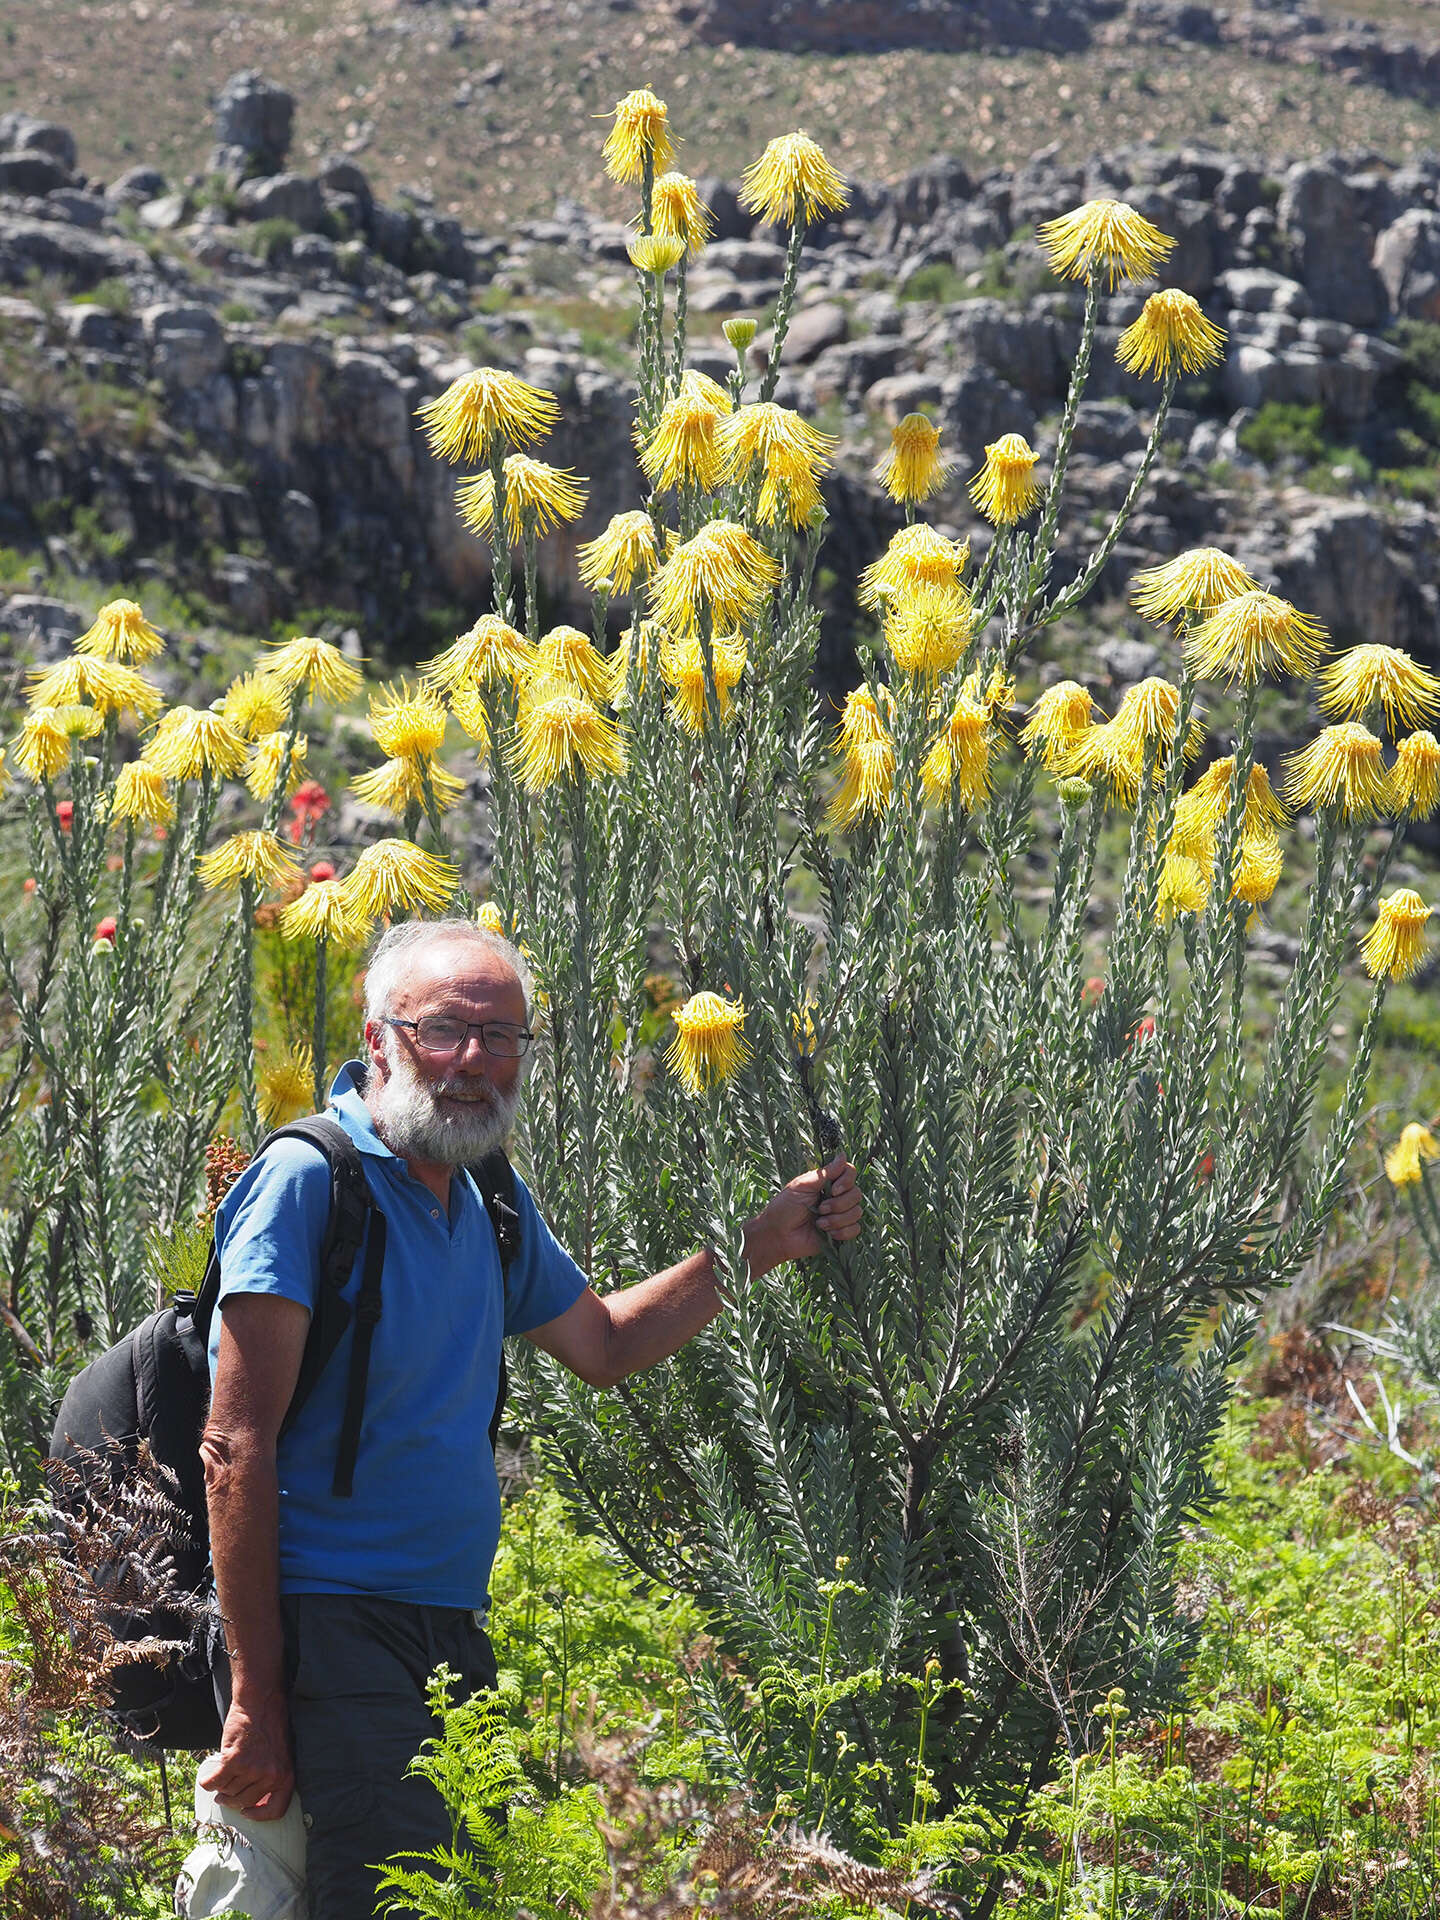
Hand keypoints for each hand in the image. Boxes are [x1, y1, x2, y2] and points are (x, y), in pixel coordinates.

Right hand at [197, 1692, 294, 1820]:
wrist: (260, 1702)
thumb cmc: (269, 1726)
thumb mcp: (280, 1755)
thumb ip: (270, 1777)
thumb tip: (250, 1802)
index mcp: (286, 1775)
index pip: (276, 1810)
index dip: (259, 1816)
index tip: (247, 1813)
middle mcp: (270, 1775)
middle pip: (244, 1801)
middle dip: (232, 1799)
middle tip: (224, 1794)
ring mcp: (252, 1769)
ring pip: (229, 1790)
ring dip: (221, 1786)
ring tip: (221, 1776)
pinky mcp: (234, 1761)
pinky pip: (215, 1781)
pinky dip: (208, 1782)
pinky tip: (207, 1779)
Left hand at [743, 1155, 861, 1278]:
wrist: (778, 1235)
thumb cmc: (784, 1207)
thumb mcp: (802, 1186)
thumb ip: (825, 1172)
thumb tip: (842, 1155)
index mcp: (827, 1182)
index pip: (850, 1173)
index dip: (847, 1181)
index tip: (833, 1189)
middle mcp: (836, 1196)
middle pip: (856, 1194)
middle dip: (838, 1204)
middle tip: (820, 1209)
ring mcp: (840, 1214)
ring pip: (857, 1212)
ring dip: (837, 1220)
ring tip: (819, 1223)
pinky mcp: (841, 1232)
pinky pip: (855, 1230)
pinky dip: (842, 1232)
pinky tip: (827, 1233)